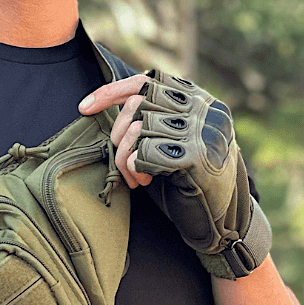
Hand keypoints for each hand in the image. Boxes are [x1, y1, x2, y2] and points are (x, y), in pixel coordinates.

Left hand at [81, 70, 270, 277]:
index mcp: (197, 99)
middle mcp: (203, 107)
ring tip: (136, 178)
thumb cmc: (189, 182)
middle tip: (123, 161)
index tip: (83, 108)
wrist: (220, 222)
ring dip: (125, 157)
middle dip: (118, 133)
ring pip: (139, 128)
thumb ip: (154, 119)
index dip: (110, 92)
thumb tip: (113, 104)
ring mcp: (202, 129)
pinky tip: (145, 181)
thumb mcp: (174, 141)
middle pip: (138, 104)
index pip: (146, 82)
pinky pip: (145, 153)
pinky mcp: (197, 155)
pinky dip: (135, 168)